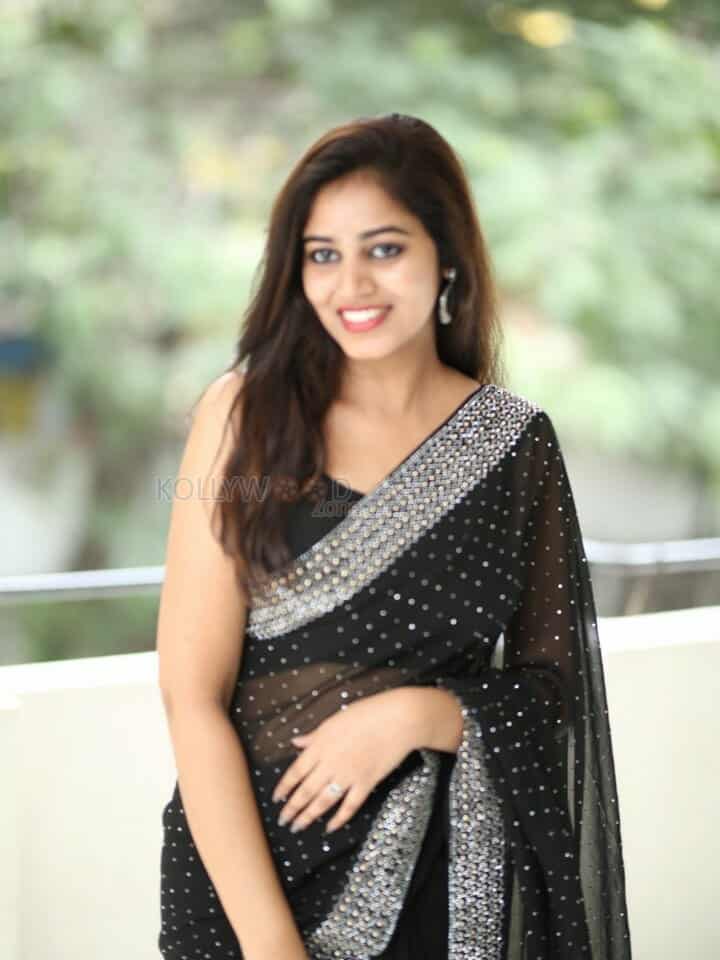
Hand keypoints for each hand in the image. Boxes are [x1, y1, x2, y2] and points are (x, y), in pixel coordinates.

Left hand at [271, 689, 415, 834]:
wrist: (398, 719)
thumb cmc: (367, 713)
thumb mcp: (335, 720)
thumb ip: (314, 736)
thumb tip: (296, 742)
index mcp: (321, 744)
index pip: (296, 771)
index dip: (284, 787)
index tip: (276, 799)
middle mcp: (331, 762)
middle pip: (306, 790)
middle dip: (292, 808)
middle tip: (283, 821)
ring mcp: (349, 775)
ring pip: (323, 801)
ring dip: (308, 816)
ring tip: (298, 827)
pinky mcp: (367, 783)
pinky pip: (350, 806)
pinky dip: (339, 819)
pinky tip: (329, 827)